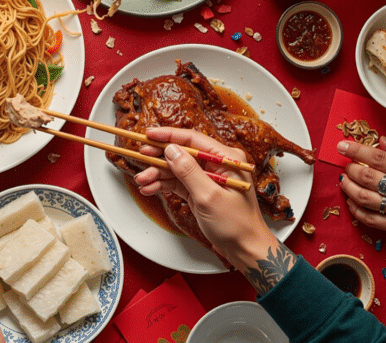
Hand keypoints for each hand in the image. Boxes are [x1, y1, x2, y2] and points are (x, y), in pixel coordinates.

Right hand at [135, 128, 295, 295]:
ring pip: (176, 168)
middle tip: (141, 156)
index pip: (193, 140)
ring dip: (158, 173)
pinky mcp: (199, 191)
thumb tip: (171, 150)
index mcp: (227, 159)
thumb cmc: (236, 225)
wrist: (245, 249)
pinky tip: (150, 188)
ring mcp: (207, 178)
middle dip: (160, 156)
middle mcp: (217, 165)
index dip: (169, 136)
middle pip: (182, 153)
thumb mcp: (209, 196)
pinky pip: (177, 182)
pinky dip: (163, 185)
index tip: (149, 135)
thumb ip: (189, 172)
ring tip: (142, 180)